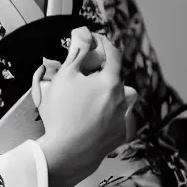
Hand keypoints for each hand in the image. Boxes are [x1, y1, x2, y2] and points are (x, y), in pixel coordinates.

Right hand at [34, 27, 127, 186]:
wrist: (65, 153)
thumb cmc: (63, 114)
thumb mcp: (65, 76)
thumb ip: (77, 51)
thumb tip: (83, 33)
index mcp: (111, 81)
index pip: (113, 52)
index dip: (103, 43)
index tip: (94, 41)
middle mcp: (123, 98)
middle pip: (116, 76)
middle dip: (102, 71)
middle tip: (85, 74)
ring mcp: (124, 118)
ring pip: (123, 97)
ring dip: (111, 93)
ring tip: (92, 97)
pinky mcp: (121, 135)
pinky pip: (121, 118)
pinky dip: (111, 114)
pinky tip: (94, 116)